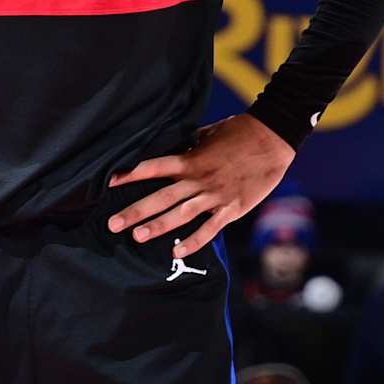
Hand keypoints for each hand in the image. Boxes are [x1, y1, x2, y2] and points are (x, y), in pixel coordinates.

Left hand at [107, 114, 294, 258]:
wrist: (273, 139)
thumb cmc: (241, 131)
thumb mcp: (210, 133)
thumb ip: (191, 146)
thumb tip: (175, 148)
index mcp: (191, 159)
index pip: (154, 167)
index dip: (131, 175)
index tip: (110, 182)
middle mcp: (199, 179)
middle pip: (162, 197)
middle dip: (136, 211)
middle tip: (112, 224)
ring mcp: (215, 196)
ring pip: (181, 214)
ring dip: (158, 226)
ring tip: (136, 237)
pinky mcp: (232, 208)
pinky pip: (210, 229)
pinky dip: (193, 241)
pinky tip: (177, 252)